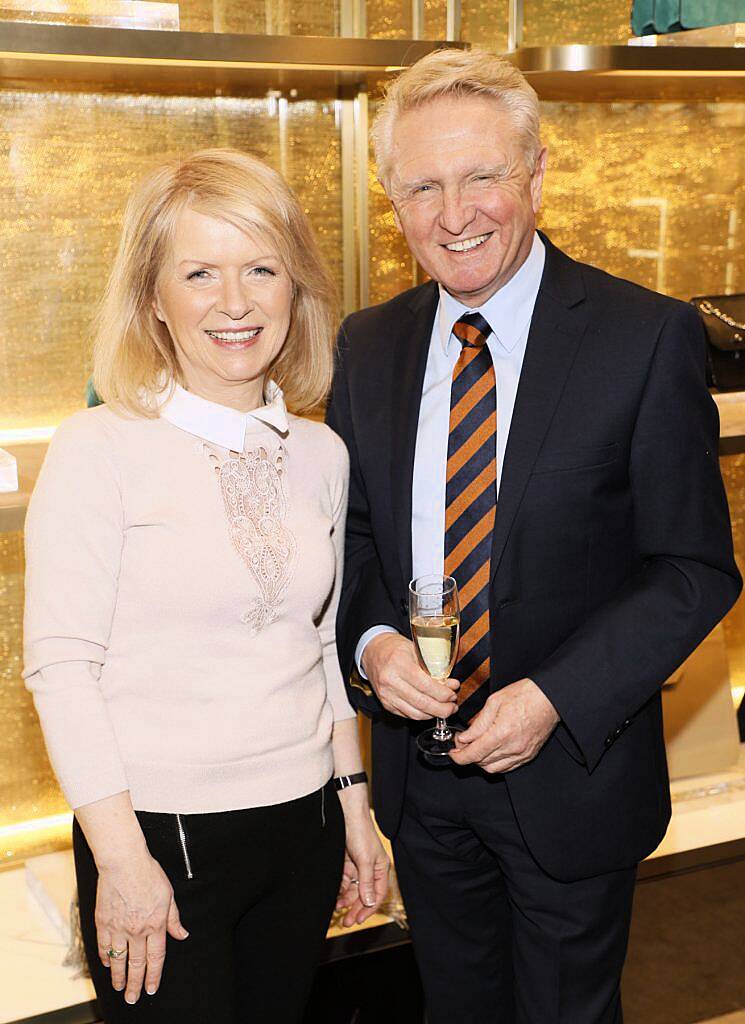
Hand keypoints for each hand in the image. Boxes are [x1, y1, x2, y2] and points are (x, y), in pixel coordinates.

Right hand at [94, 850, 188, 1003]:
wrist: (124, 862)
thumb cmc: (148, 874)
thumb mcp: (168, 895)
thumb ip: (174, 918)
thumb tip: (182, 934)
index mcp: (155, 924)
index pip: (156, 958)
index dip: (154, 975)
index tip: (151, 988)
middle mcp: (136, 930)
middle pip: (136, 964)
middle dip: (135, 984)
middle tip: (133, 998)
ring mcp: (118, 928)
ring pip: (118, 959)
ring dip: (119, 976)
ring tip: (119, 988)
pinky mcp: (103, 922)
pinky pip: (103, 946)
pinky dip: (105, 958)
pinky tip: (107, 965)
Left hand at [335, 804, 389, 926]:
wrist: (345, 814)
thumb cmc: (361, 832)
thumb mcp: (365, 859)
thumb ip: (367, 882)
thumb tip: (369, 902)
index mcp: (381, 868)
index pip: (378, 894)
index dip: (369, 909)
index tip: (359, 919)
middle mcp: (370, 869)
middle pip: (364, 894)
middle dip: (355, 908)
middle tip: (346, 921)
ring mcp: (358, 866)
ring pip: (352, 889)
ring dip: (345, 899)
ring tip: (337, 908)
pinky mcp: (347, 863)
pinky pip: (344, 881)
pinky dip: (340, 888)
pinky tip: (335, 894)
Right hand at [361, 633, 458, 720]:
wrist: (373, 652)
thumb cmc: (395, 648)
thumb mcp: (415, 649)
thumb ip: (432, 666)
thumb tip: (450, 684)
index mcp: (399, 664)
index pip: (426, 686)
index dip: (443, 693)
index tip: (453, 692)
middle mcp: (391, 682)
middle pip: (422, 703)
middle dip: (442, 709)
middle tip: (453, 706)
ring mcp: (387, 695)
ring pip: (415, 713)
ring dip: (434, 714)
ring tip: (445, 709)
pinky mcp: (385, 704)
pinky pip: (407, 714)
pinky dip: (422, 715)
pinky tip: (431, 710)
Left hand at [450, 678, 558, 773]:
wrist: (549, 697)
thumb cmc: (524, 695)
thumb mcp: (494, 702)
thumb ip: (478, 723)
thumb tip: (465, 738)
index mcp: (502, 733)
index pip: (474, 754)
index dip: (460, 757)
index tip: (453, 753)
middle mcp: (512, 748)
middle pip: (482, 763)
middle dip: (468, 756)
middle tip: (463, 743)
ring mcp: (522, 754)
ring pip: (494, 768)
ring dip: (481, 761)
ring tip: (477, 746)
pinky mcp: (528, 755)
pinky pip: (507, 767)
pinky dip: (495, 762)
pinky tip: (491, 750)